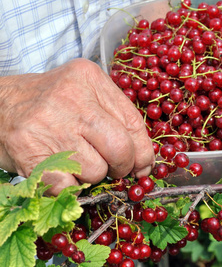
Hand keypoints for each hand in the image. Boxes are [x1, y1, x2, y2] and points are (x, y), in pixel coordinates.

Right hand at [0, 58, 153, 194]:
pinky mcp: (31, 154)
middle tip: (114, 169)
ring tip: (75, 160)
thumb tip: (146, 164)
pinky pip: (70, 188)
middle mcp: (71, 99)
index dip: (143, 152)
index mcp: (90, 78)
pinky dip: (70, 188)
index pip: (133, 123)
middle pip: (120, 149)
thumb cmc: (51, 103)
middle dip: (123, 167)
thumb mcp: (86, 94)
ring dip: (91, 176)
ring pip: (97, 172)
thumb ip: (118, 119)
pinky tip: (60, 171)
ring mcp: (50, 127)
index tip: (143, 165)